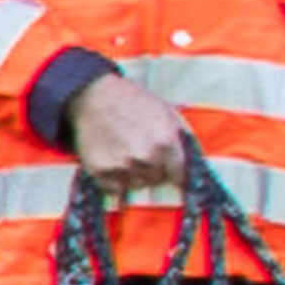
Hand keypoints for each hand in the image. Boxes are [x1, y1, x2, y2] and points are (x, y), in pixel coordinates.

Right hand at [67, 74, 185, 194]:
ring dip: (135, 174)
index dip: (178, 175)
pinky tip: (114, 160)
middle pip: (157, 180)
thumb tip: (190, 160)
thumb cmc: (130, 99)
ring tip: (127, 153)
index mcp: (165, 141)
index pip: (179, 174)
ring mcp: (122, 165)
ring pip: (137, 184)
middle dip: (155, 170)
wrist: (94, 96)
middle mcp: (145, 156)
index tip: (175, 176)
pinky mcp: (101, 171)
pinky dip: (115, 179)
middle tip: (144, 153)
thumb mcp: (165, 110)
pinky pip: (115, 188)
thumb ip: (179, 137)